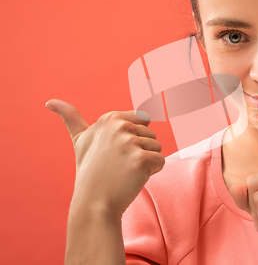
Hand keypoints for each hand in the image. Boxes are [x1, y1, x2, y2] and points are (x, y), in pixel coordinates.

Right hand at [46, 99, 164, 216]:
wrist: (93, 202)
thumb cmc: (90, 171)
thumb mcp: (80, 140)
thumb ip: (70, 118)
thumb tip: (51, 102)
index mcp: (110, 119)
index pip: (144, 119)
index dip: (135, 137)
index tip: (117, 150)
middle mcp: (120, 127)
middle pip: (152, 134)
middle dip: (141, 151)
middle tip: (119, 164)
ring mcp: (130, 143)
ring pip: (157, 148)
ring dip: (146, 162)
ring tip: (125, 171)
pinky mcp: (141, 159)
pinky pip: (160, 161)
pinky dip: (152, 172)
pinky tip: (133, 178)